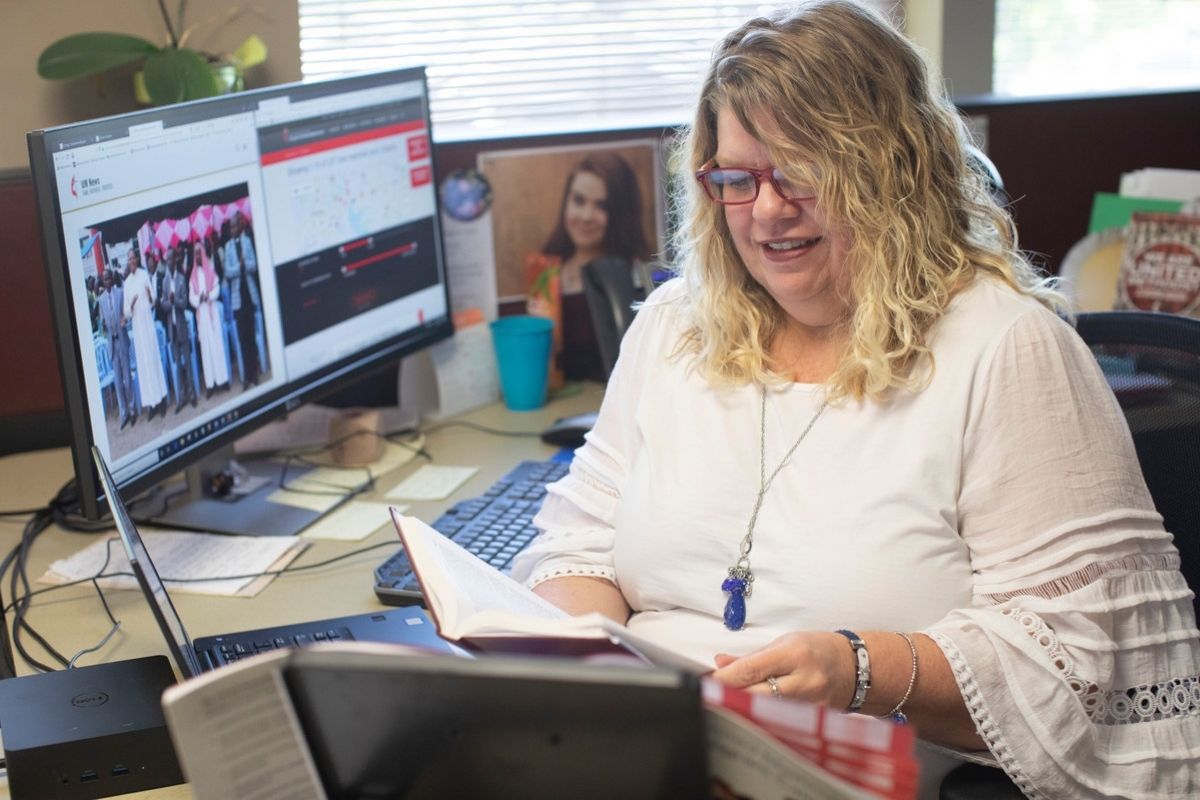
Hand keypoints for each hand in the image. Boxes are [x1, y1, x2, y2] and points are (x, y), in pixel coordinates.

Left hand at [710, 631, 853, 706]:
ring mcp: (811, 704)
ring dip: (745, 709)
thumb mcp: (785, 642)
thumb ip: (753, 657)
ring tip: (726, 707)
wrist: (855, 668)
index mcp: (795, 654)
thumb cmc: (818, 649)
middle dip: (731, 697)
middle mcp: (804, 680)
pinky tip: (750, 717)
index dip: (726, 678)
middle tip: (711, 698)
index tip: (708, 682)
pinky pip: (782, 721)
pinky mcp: (814, 720)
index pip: (752, 669)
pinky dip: (764, 718)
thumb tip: (721, 663)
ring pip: (768, 712)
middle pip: (757, 695)